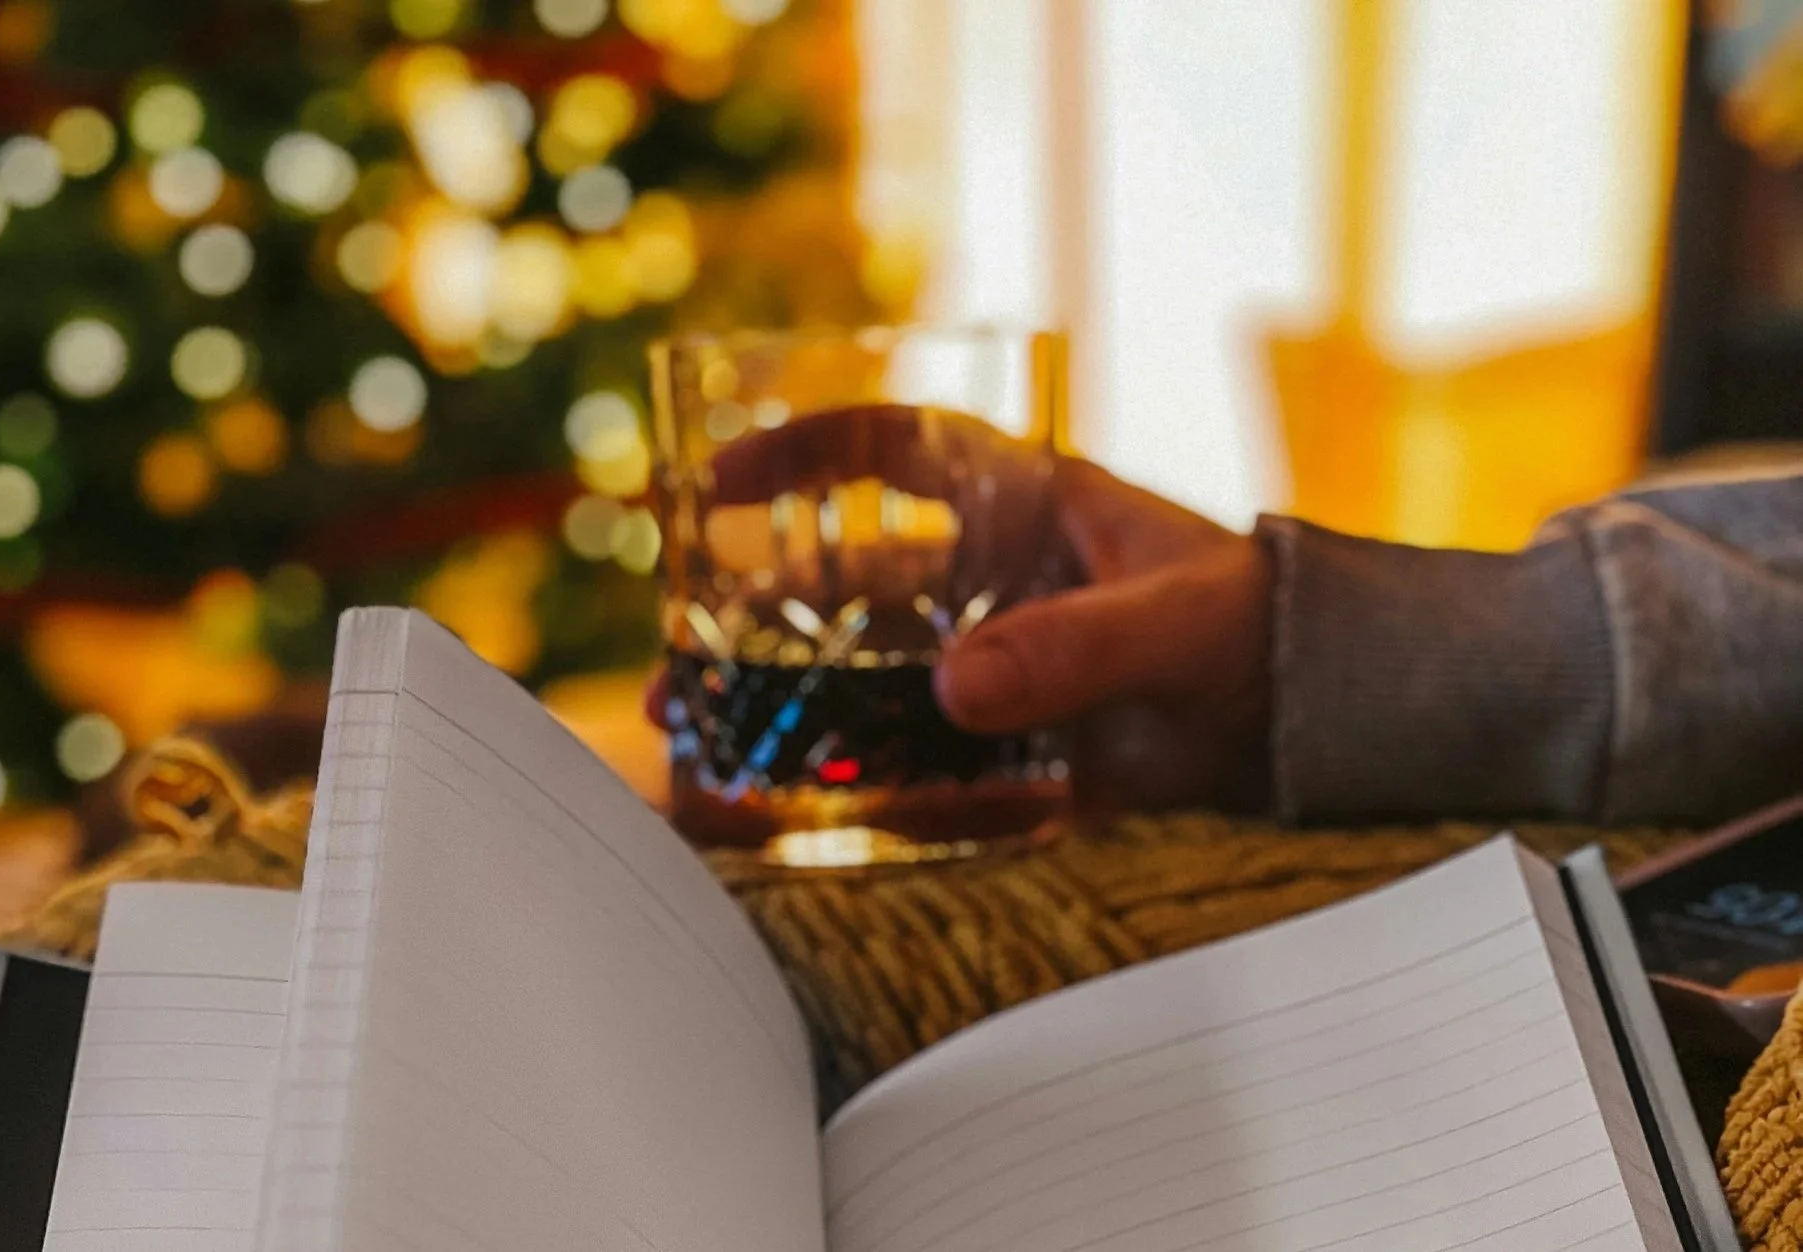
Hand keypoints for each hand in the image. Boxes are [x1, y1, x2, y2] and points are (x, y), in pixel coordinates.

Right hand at [646, 406, 1273, 812]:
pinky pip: (923, 764)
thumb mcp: (1179, 621)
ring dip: (790, 717)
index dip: (806, 451)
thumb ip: (1080, 646)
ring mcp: (1002, 666)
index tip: (724, 479)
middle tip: (679, 677)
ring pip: (869, 684)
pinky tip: (806, 817)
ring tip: (707, 756)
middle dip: (757, 628)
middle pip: (849, 590)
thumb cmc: (1267, 627)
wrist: (1328, 718)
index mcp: (1027, 506)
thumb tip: (955, 689)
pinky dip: (865, 790)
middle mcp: (995, 583)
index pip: (898, 449)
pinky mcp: (1020, 744)